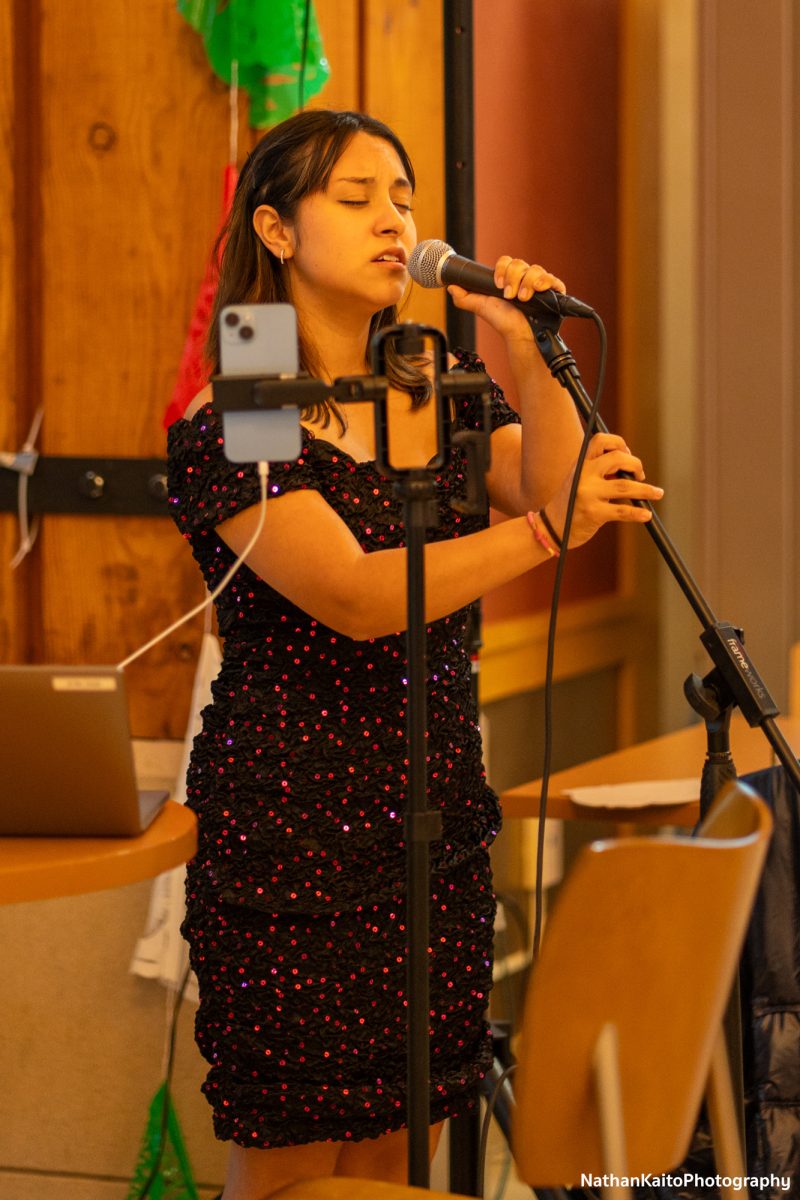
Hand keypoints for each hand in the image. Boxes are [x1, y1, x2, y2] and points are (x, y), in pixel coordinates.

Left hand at [447, 255, 565, 341]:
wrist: (521, 338)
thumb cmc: (504, 323)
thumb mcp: (482, 308)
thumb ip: (466, 298)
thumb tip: (451, 287)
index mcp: (510, 278)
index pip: (506, 261)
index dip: (501, 269)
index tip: (497, 285)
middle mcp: (525, 278)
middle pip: (520, 263)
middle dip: (512, 278)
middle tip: (509, 295)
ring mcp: (540, 284)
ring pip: (535, 269)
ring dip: (526, 283)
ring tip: (522, 298)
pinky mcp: (554, 291)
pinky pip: (552, 279)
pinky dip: (545, 282)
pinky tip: (538, 290)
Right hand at [544, 433, 663, 548]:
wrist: (552, 527)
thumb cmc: (571, 502)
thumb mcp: (580, 480)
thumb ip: (601, 471)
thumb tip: (632, 468)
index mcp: (580, 464)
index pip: (601, 440)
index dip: (619, 443)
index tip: (627, 453)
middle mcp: (583, 475)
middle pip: (618, 459)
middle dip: (636, 465)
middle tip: (640, 476)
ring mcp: (588, 494)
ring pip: (626, 486)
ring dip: (646, 490)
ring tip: (658, 493)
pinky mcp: (593, 513)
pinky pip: (622, 511)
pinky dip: (638, 513)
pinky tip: (646, 515)